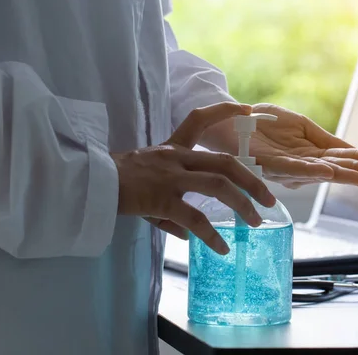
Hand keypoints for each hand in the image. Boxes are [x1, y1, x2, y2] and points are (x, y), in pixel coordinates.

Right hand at [111, 102, 275, 254]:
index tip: (246, 108)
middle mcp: (176, 158)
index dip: (224, 112)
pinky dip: (211, 236)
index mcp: (172, 149)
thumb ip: (173, 204)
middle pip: (224, 162)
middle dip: (251, 180)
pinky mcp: (161, 198)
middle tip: (269, 199)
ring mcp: (170, 177)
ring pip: (218, 186)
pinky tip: (222, 248)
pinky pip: (194, 219)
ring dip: (242, 204)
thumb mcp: (149, 182)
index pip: (199, 120)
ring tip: (254, 222)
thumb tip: (189, 233)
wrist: (89, 182)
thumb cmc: (117, 181)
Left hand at [249, 104, 357, 188]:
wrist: (236, 118)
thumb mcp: (302, 126)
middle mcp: (300, 166)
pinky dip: (310, 171)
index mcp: (310, 155)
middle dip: (355, 171)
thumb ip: (325, 140)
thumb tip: (352, 149)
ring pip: (316, 172)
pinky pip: (291, 169)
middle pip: (332, 169)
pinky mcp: (268, 164)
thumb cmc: (267, 123)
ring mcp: (285, 167)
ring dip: (339, 174)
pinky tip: (327, 171)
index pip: (339, 159)